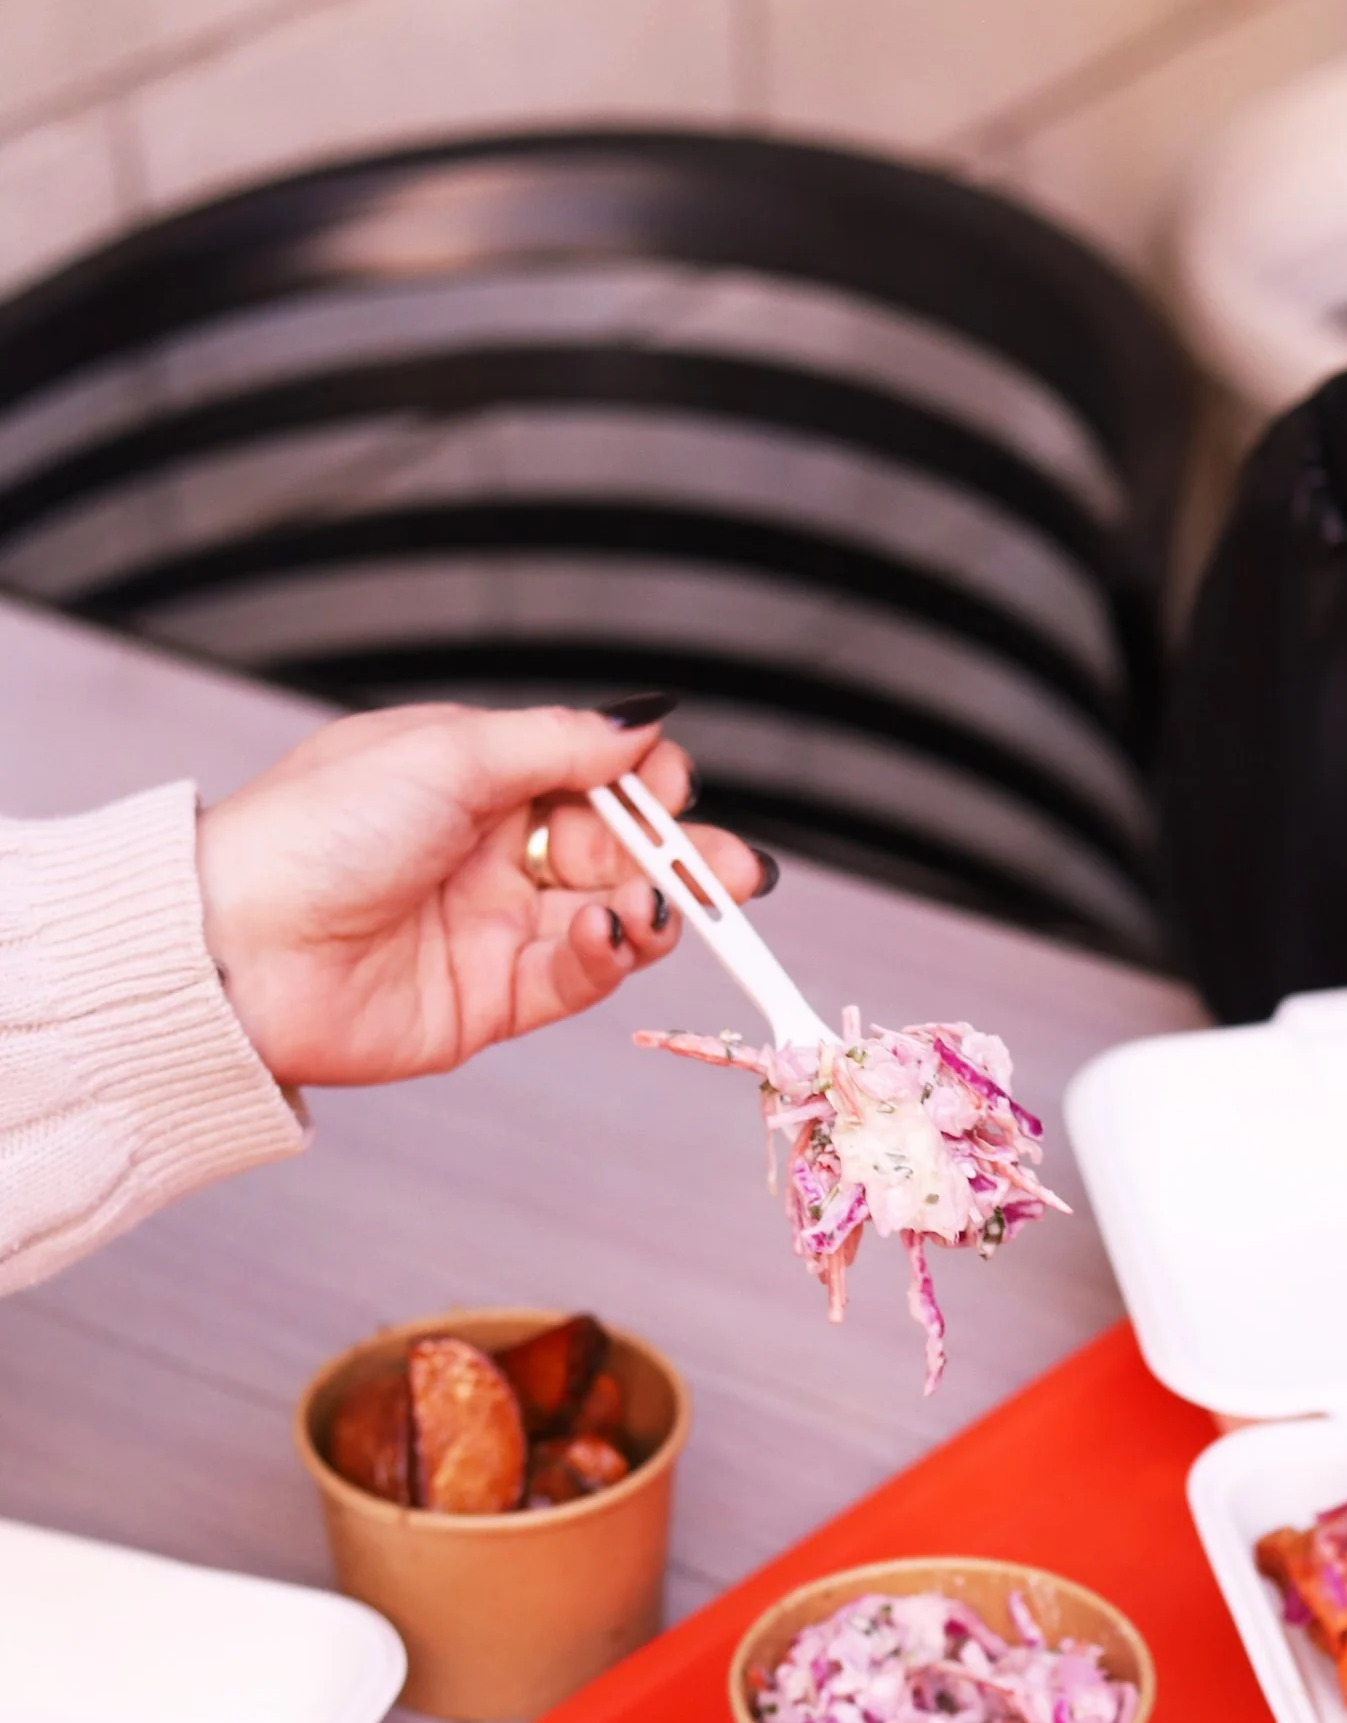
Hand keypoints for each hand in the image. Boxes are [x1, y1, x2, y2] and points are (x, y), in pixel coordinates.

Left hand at [193, 703, 768, 1093]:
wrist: (238, 946)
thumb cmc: (316, 829)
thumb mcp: (448, 753)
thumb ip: (558, 744)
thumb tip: (645, 721)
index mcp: (476, 777)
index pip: (595, 776)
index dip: (644, 783)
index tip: (668, 786)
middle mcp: (492, 850)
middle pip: (620, 851)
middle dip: (683, 858)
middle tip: (734, 873)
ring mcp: (494, 926)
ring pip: (610, 918)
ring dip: (652, 911)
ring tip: (658, 907)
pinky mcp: (491, 1000)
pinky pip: (575, 978)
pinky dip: (608, 957)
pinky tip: (612, 934)